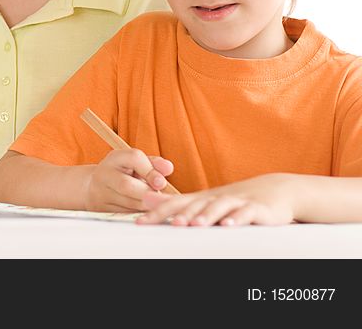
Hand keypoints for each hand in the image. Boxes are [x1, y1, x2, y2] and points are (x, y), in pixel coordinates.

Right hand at [84, 149, 173, 211]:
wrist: (95, 187)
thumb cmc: (124, 173)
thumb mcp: (137, 164)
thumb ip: (154, 164)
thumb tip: (169, 168)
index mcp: (115, 158)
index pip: (134, 159)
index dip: (151, 171)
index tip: (161, 183)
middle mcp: (104, 174)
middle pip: (127, 185)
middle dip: (148, 192)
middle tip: (158, 196)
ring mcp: (100, 193)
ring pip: (129, 203)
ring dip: (147, 205)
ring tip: (152, 202)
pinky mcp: (102, 210)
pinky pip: (126, 214)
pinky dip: (139, 214)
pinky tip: (143, 211)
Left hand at [137, 173, 294, 226]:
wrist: (275, 190)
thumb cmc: (235, 200)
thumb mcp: (205, 201)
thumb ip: (177, 203)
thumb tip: (146, 201)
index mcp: (202, 198)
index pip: (176, 204)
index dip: (157, 212)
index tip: (140, 222)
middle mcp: (216, 198)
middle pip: (195, 205)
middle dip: (180, 215)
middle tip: (167, 223)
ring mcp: (236, 202)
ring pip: (218, 208)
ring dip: (206, 216)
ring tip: (195, 224)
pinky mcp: (256, 209)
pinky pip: (246, 214)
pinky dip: (237, 219)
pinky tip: (228, 225)